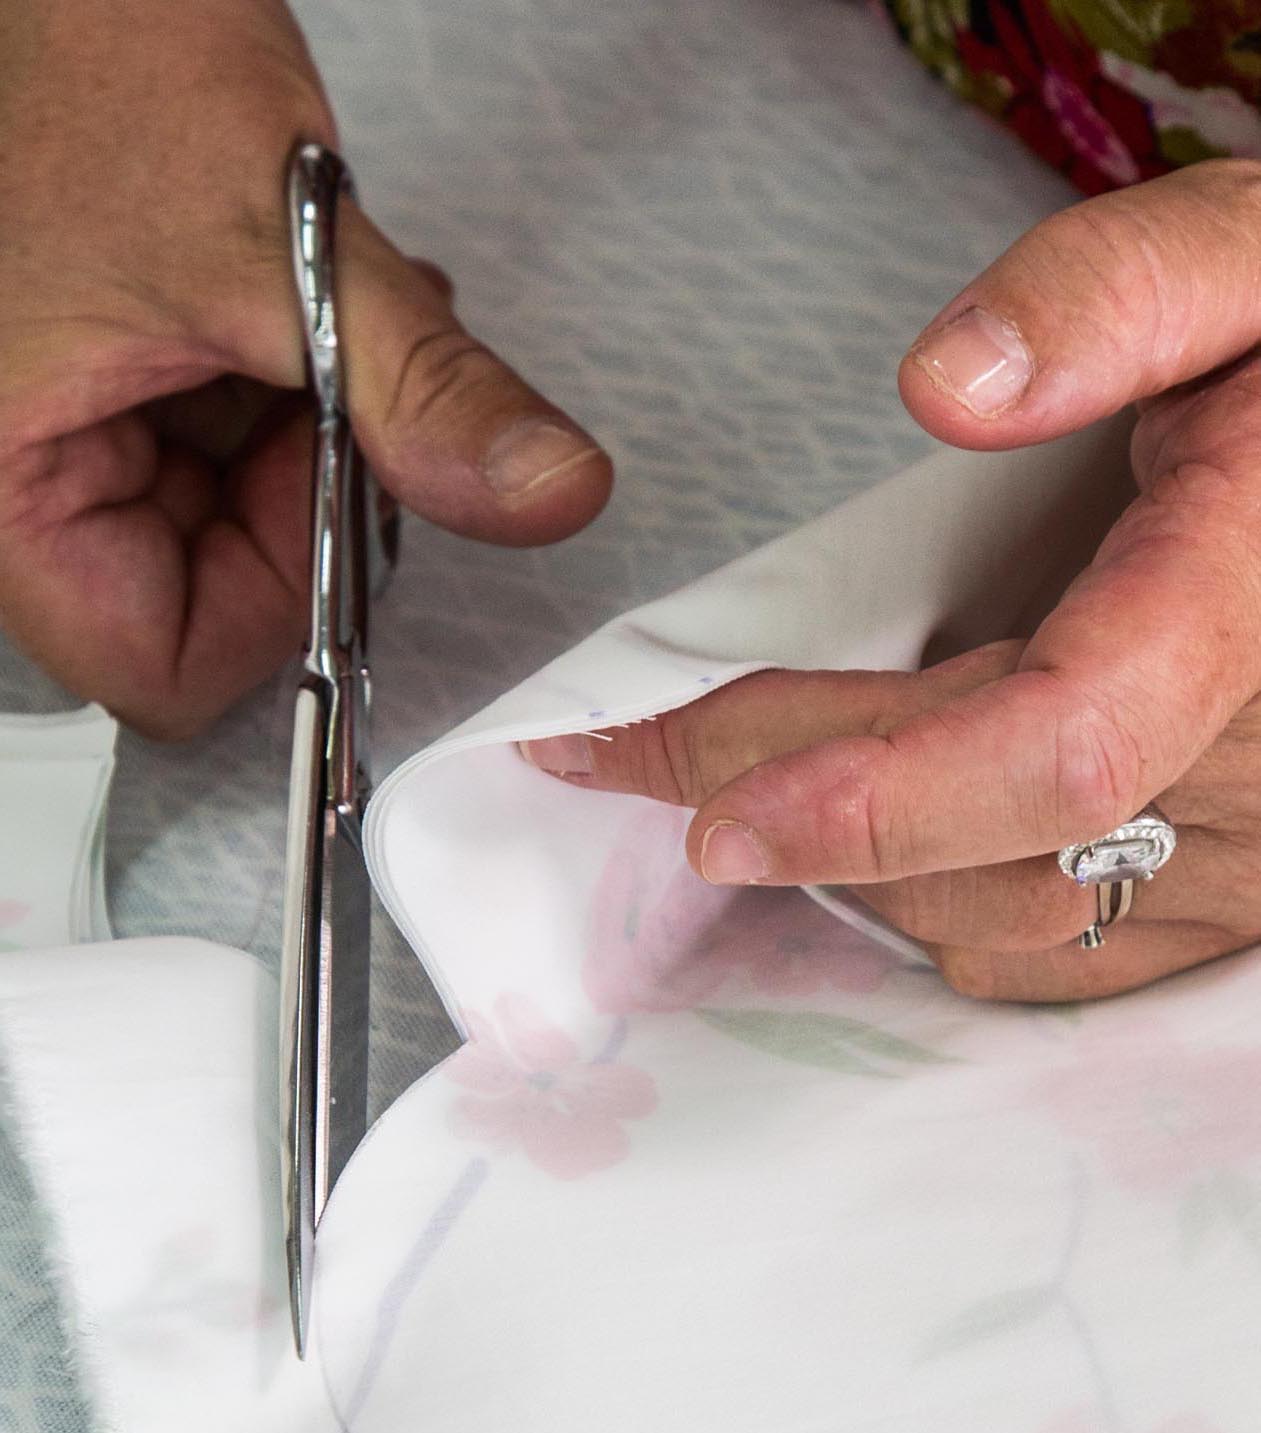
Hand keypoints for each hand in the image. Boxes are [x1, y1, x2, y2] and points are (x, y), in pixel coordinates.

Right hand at [0, 0, 610, 736]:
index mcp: (6, 479)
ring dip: (317, 450)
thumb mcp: (289, 250)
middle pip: (205, 606)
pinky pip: (233, 465)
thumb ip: (427, 393)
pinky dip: (301, 408)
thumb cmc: (111, 62)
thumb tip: (546, 494)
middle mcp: (27, 480)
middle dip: (305, 511)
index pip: (156, 669)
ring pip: (233, 536)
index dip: (275, 617)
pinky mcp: (124, 402)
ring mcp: (77, 443)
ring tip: (330, 329)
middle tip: (343, 398)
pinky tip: (315, 319)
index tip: (337, 508)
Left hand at [522, 160, 1260, 1001]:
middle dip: (787, 801)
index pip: (1058, 744)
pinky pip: (1071, 957)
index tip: (697, 800)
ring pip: (1012, 923)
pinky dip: (950, 904)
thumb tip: (941, 389)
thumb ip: (1122, 297)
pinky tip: (891, 827)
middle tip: (630, 746)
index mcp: (1251, 601)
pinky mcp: (1253, 899)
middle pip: (988, 845)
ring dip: (859, 862)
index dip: (872, 795)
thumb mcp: (1257, 262)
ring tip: (749, 769)